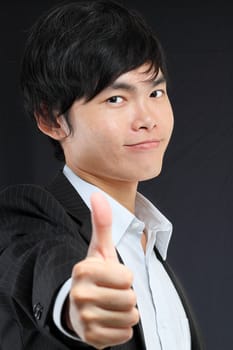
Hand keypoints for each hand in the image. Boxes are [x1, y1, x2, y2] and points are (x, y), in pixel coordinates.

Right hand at [67, 192, 138, 348]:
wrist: (79, 305)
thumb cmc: (96, 273)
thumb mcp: (100, 248)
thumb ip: (102, 223)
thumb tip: (97, 194)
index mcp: (83, 269)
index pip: (127, 277)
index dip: (125, 276)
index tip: (113, 275)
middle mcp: (80, 294)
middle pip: (130, 298)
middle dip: (128, 295)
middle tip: (113, 292)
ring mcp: (84, 318)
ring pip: (130, 317)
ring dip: (126, 311)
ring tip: (111, 305)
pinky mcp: (91, 338)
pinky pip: (125, 334)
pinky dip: (122, 327)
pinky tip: (109, 319)